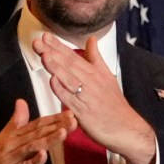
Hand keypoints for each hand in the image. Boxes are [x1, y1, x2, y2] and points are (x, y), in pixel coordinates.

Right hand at [0, 100, 77, 163]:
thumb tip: (22, 102)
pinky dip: (33, 162)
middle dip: (56, 125)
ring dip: (48, 139)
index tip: (70, 111)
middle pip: (37, 133)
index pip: (36, 124)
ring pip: (32, 147)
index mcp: (13, 136)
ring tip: (64, 132)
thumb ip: (15, 122)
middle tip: (73, 118)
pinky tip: (44, 155)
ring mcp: (10, 159)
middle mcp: (12, 144)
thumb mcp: (3, 139)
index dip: (53, 118)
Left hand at [36, 32, 157, 163]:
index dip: (58, 46)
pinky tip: (53, 81)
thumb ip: (96, 57)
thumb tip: (92, 39)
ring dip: (56, 67)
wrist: (125, 128)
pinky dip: (62, 90)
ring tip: (44, 55)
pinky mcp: (84, 112)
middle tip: (37, 41)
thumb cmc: (114, 104)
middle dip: (52, 52)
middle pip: (68, 65)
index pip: (73, 56)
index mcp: (93, 73)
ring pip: (68, 79)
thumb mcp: (107, 76)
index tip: (45, 35)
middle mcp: (90, 82)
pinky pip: (71, 100)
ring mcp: (87, 97)